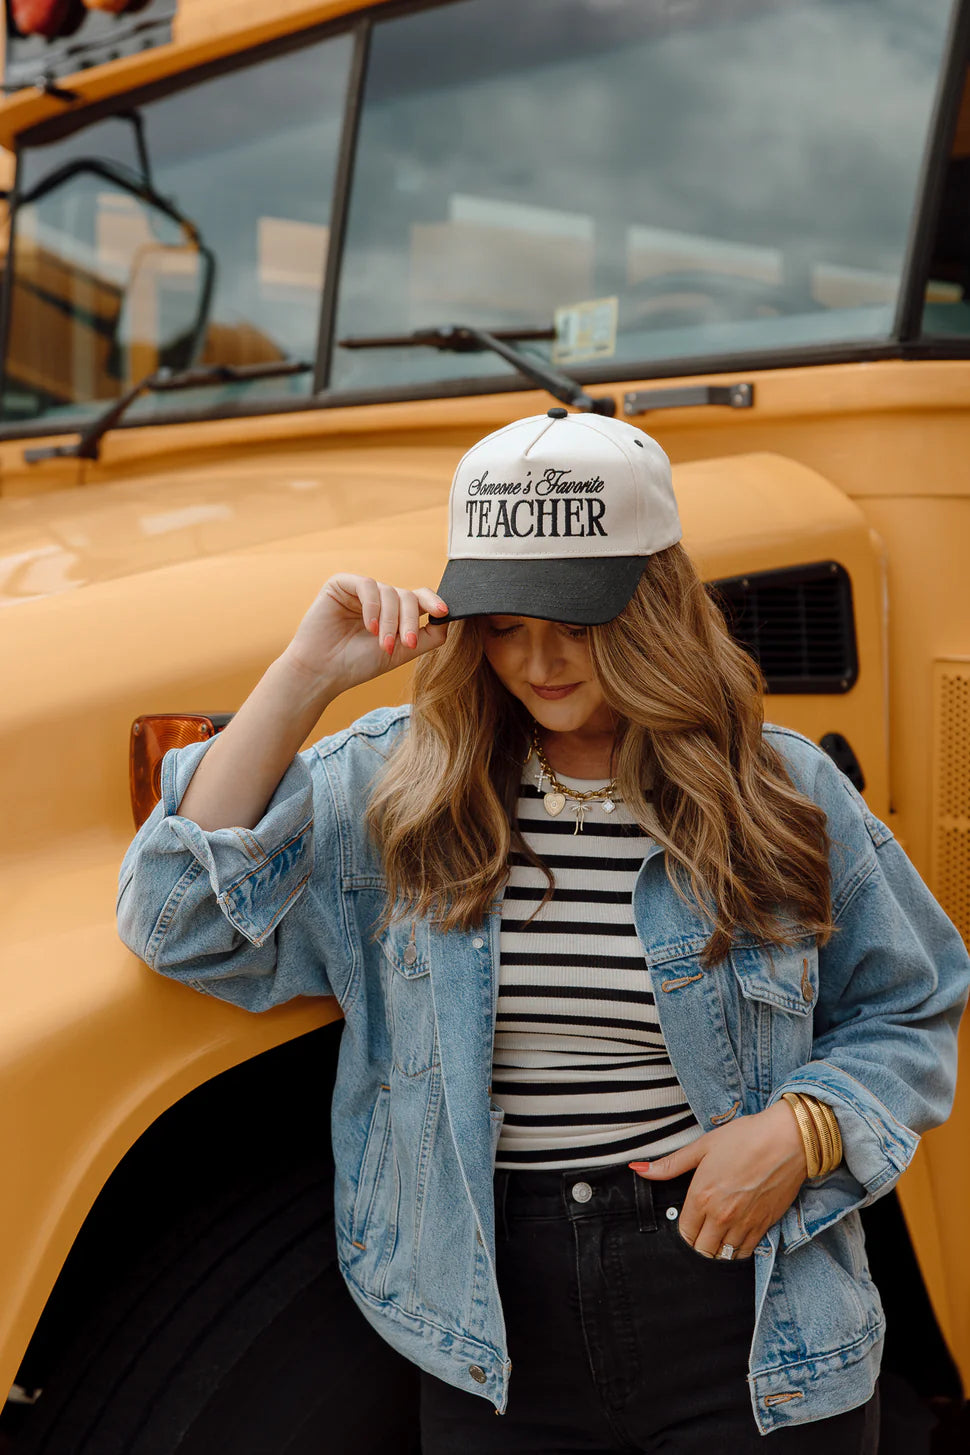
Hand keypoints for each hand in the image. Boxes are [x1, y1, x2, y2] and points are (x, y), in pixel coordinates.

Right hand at [280, 573, 449, 695]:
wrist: (322, 673)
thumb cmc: (358, 664)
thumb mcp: (401, 652)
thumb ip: (428, 637)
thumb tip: (449, 620)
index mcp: (392, 611)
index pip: (418, 597)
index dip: (432, 601)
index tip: (443, 612)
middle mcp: (378, 598)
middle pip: (407, 596)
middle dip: (410, 620)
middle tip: (406, 644)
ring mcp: (360, 590)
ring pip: (390, 592)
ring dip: (390, 620)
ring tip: (383, 644)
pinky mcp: (341, 584)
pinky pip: (367, 586)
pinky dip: (373, 607)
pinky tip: (369, 627)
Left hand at [630, 1101, 806, 1259]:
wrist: (788, 1140)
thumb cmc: (744, 1138)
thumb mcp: (702, 1147)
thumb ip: (670, 1164)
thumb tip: (639, 1170)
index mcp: (701, 1196)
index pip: (684, 1233)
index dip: (683, 1230)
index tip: (687, 1222)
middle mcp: (721, 1216)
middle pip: (702, 1250)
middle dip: (698, 1244)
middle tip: (701, 1231)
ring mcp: (744, 1224)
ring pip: (723, 1255)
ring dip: (717, 1249)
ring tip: (717, 1235)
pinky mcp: (764, 1226)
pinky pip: (745, 1252)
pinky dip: (737, 1250)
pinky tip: (736, 1235)